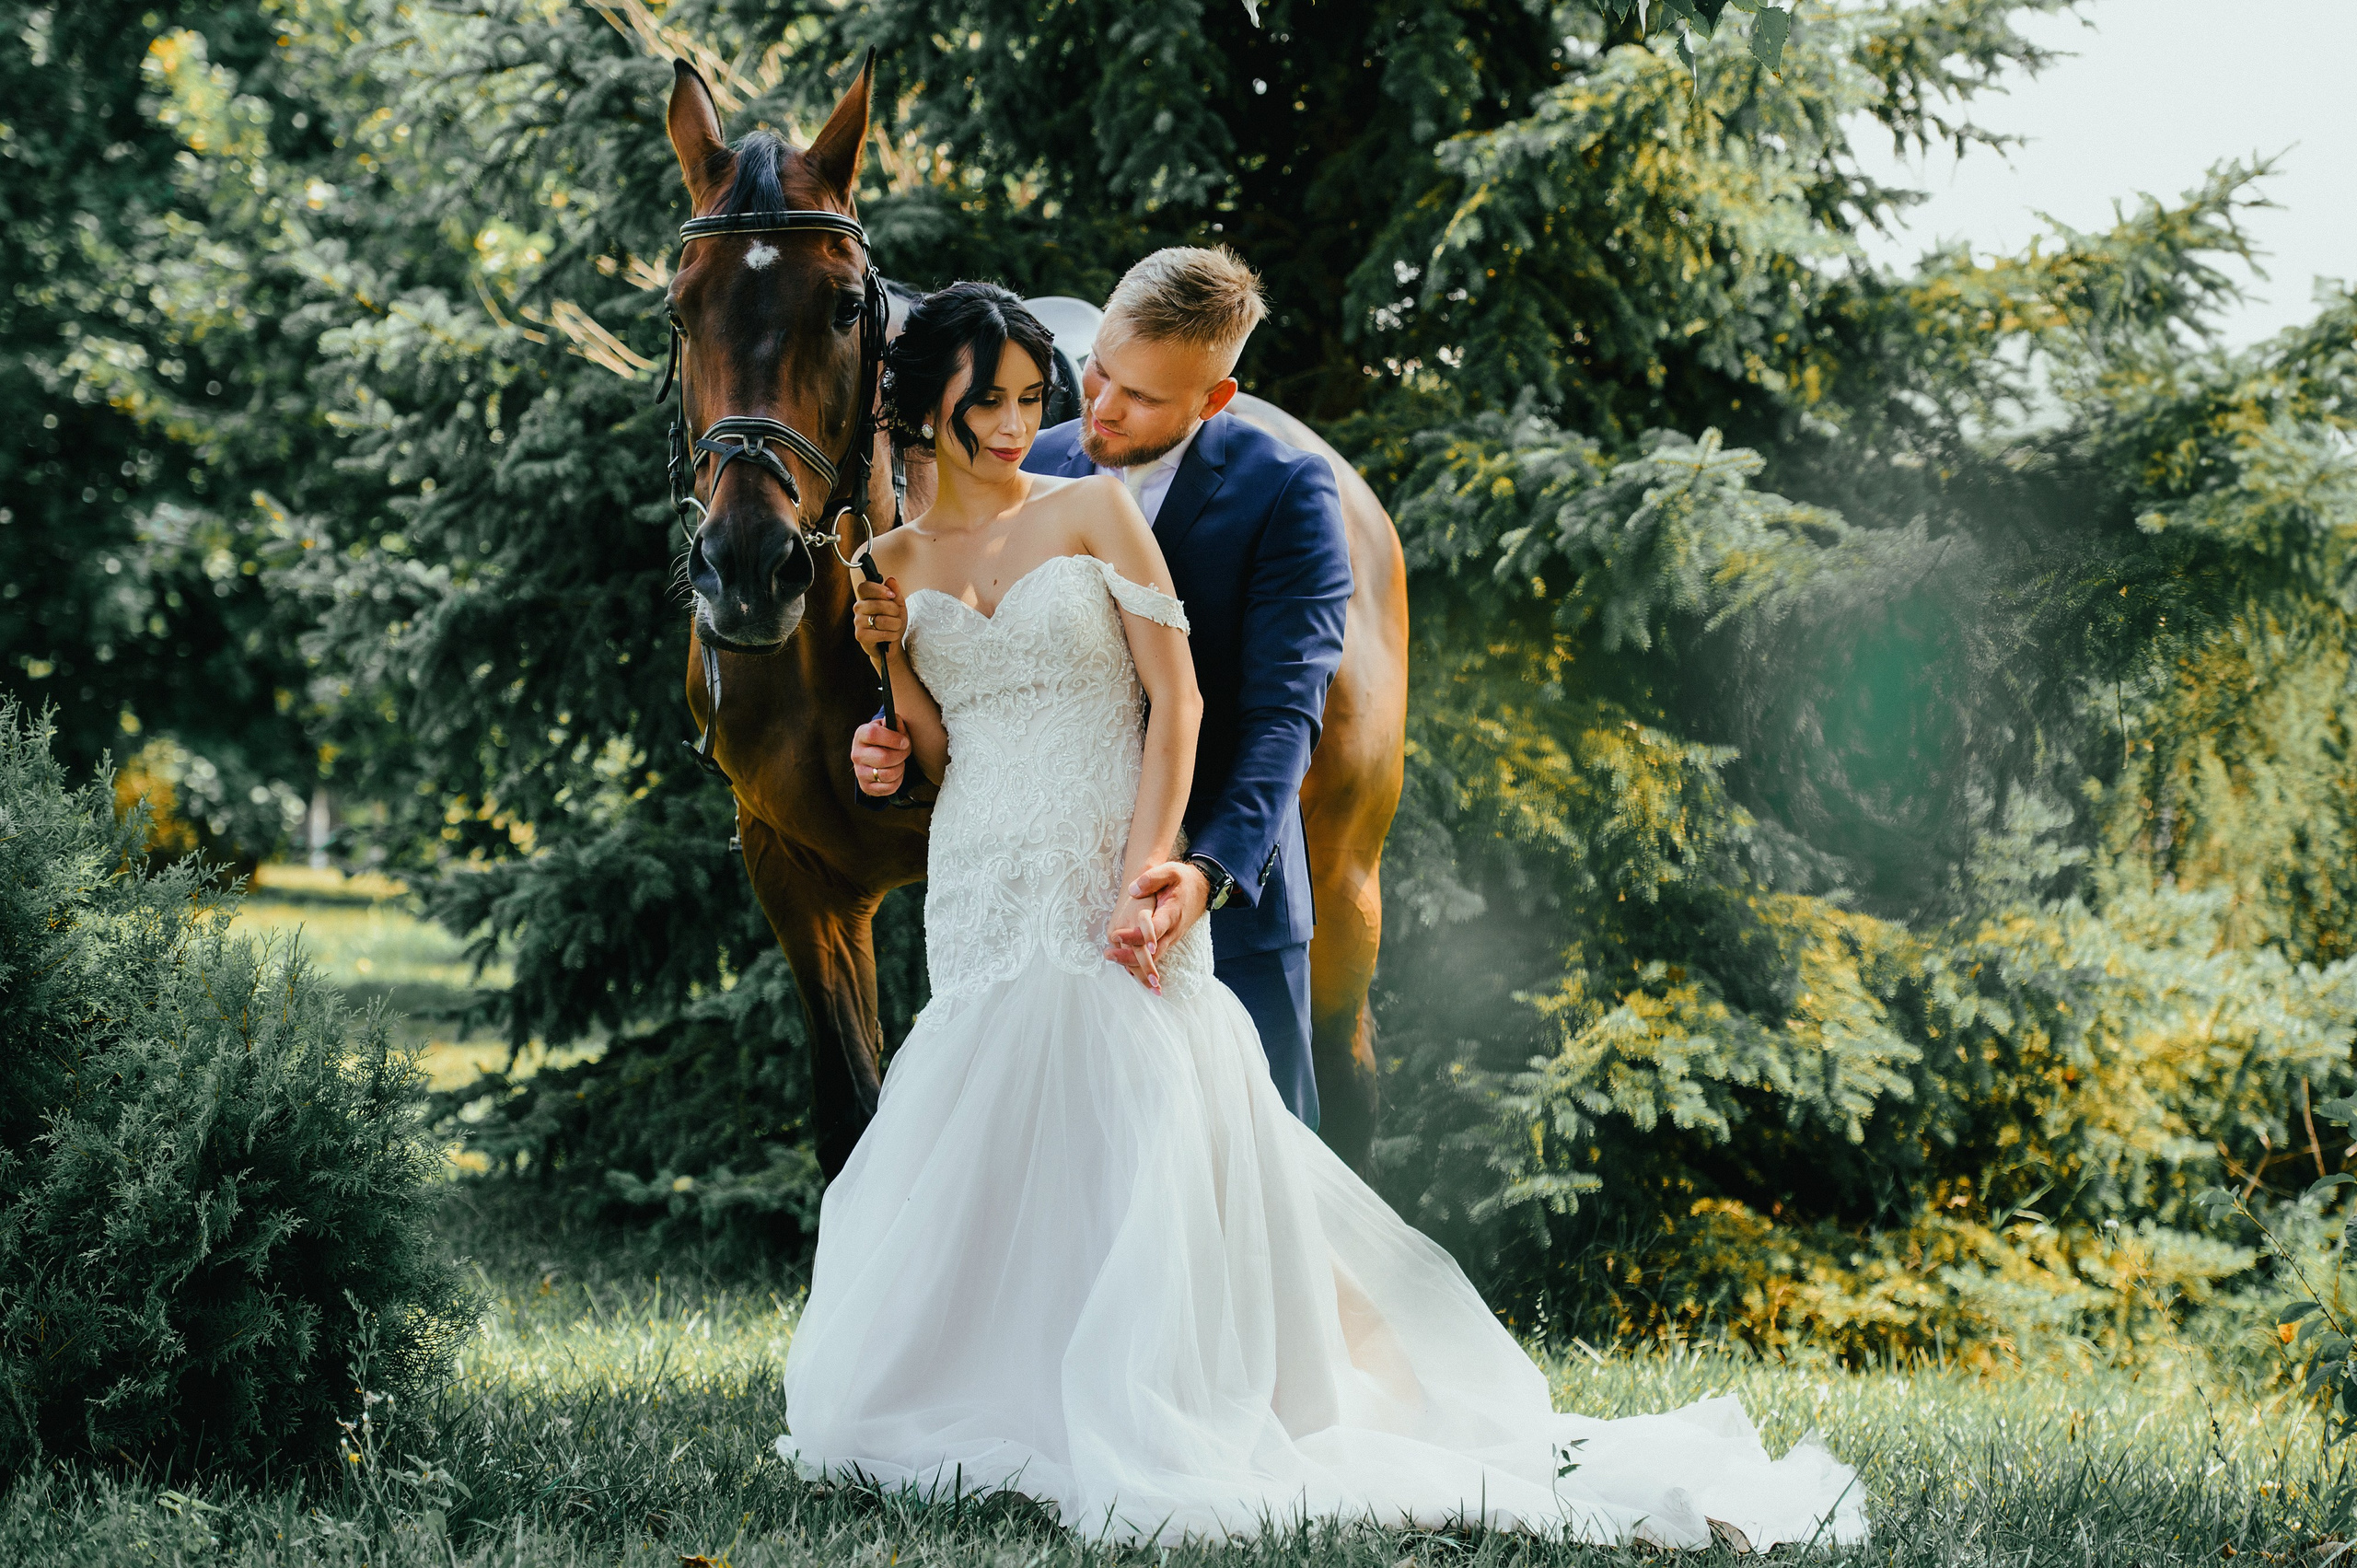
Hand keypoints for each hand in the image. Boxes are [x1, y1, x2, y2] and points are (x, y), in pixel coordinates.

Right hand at [850, 719, 908, 795]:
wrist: (875, 755)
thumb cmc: (885, 739)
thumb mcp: (889, 727)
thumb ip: (895, 722)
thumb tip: (896, 721)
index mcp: (861, 735)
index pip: (873, 735)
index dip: (893, 739)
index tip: (905, 741)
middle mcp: (857, 754)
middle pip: (883, 758)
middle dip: (901, 755)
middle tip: (905, 752)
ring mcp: (860, 772)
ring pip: (887, 774)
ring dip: (900, 768)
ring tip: (900, 762)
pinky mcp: (866, 787)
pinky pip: (889, 788)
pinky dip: (898, 781)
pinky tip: (896, 773)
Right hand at [853, 573, 903, 659]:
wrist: (892, 643)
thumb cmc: (893, 622)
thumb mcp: (898, 605)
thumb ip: (895, 592)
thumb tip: (891, 580)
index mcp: (865, 597)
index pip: (865, 587)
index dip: (879, 590)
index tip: (891, 595)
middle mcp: (858, 607)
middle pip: (879, 604)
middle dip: (894, 611)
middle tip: (896, 616)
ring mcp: (858, 622)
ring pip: (882, 620)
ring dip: (895, 625)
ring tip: (894, 627)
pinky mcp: (860, 636)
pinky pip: (882, 633)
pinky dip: (892, 635)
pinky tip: (890, 636)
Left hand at [1106, 860, 1209, 977]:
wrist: (1202, 888)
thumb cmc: (1183, 879)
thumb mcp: (1170, 871)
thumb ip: (1151, 879)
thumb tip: (1132, 890)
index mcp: (1172, 913)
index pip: (1153, 930)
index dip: (1136, 937)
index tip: (1115, 935)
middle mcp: (1173, 930)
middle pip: (1152, 953)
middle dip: (1130, 957)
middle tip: (1108, 954)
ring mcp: (1172, 937)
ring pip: (1154, 959)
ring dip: (1134, 962)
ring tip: (1111, 957)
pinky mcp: (1170, 939)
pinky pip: (1155, 956)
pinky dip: (1141, 961)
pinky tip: (1124, 961)